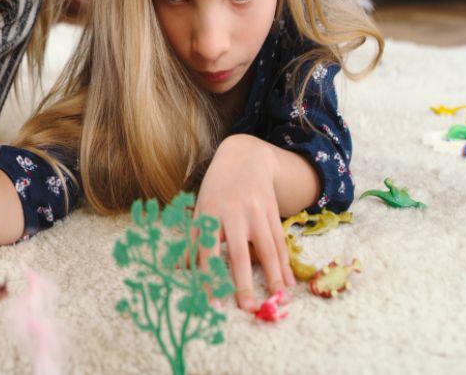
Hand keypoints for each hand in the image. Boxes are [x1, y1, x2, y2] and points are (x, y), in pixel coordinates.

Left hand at [194, 134, 294, 311]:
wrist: (245, 157)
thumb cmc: (216, 188)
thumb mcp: (200, 207)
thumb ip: (192, 238)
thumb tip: (176, 268)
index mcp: (210, 213)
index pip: (207, 249)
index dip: (209, 275)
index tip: (212, 302)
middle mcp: (233, 213)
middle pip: (239, 252)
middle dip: (243, 281)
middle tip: (248, 308)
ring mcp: (256, 212)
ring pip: (266, 249)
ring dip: (273, 277)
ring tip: (277, 301)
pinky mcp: (273, 212)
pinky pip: (280, 242)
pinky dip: (285, 264)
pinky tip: (289, 283)